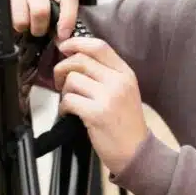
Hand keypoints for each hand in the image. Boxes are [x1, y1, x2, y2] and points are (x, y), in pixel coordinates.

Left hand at [54, 37, 148, 175]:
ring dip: (64, 91)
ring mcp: (108, 97)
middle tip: (59, 81)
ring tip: (70, 102)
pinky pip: (69, 100)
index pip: (99, 46)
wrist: (136, 151)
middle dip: (62, 68)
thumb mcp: (123, 91)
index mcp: (125, 73)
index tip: (63, 47)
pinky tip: (68, 114)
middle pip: (80, 60)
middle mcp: (118, 81)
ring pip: (72, 80)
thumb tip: (74, 58)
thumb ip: (105, 74)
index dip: (76, 42)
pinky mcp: (97, 114)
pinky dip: (63, 107)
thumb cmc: (125, 123)